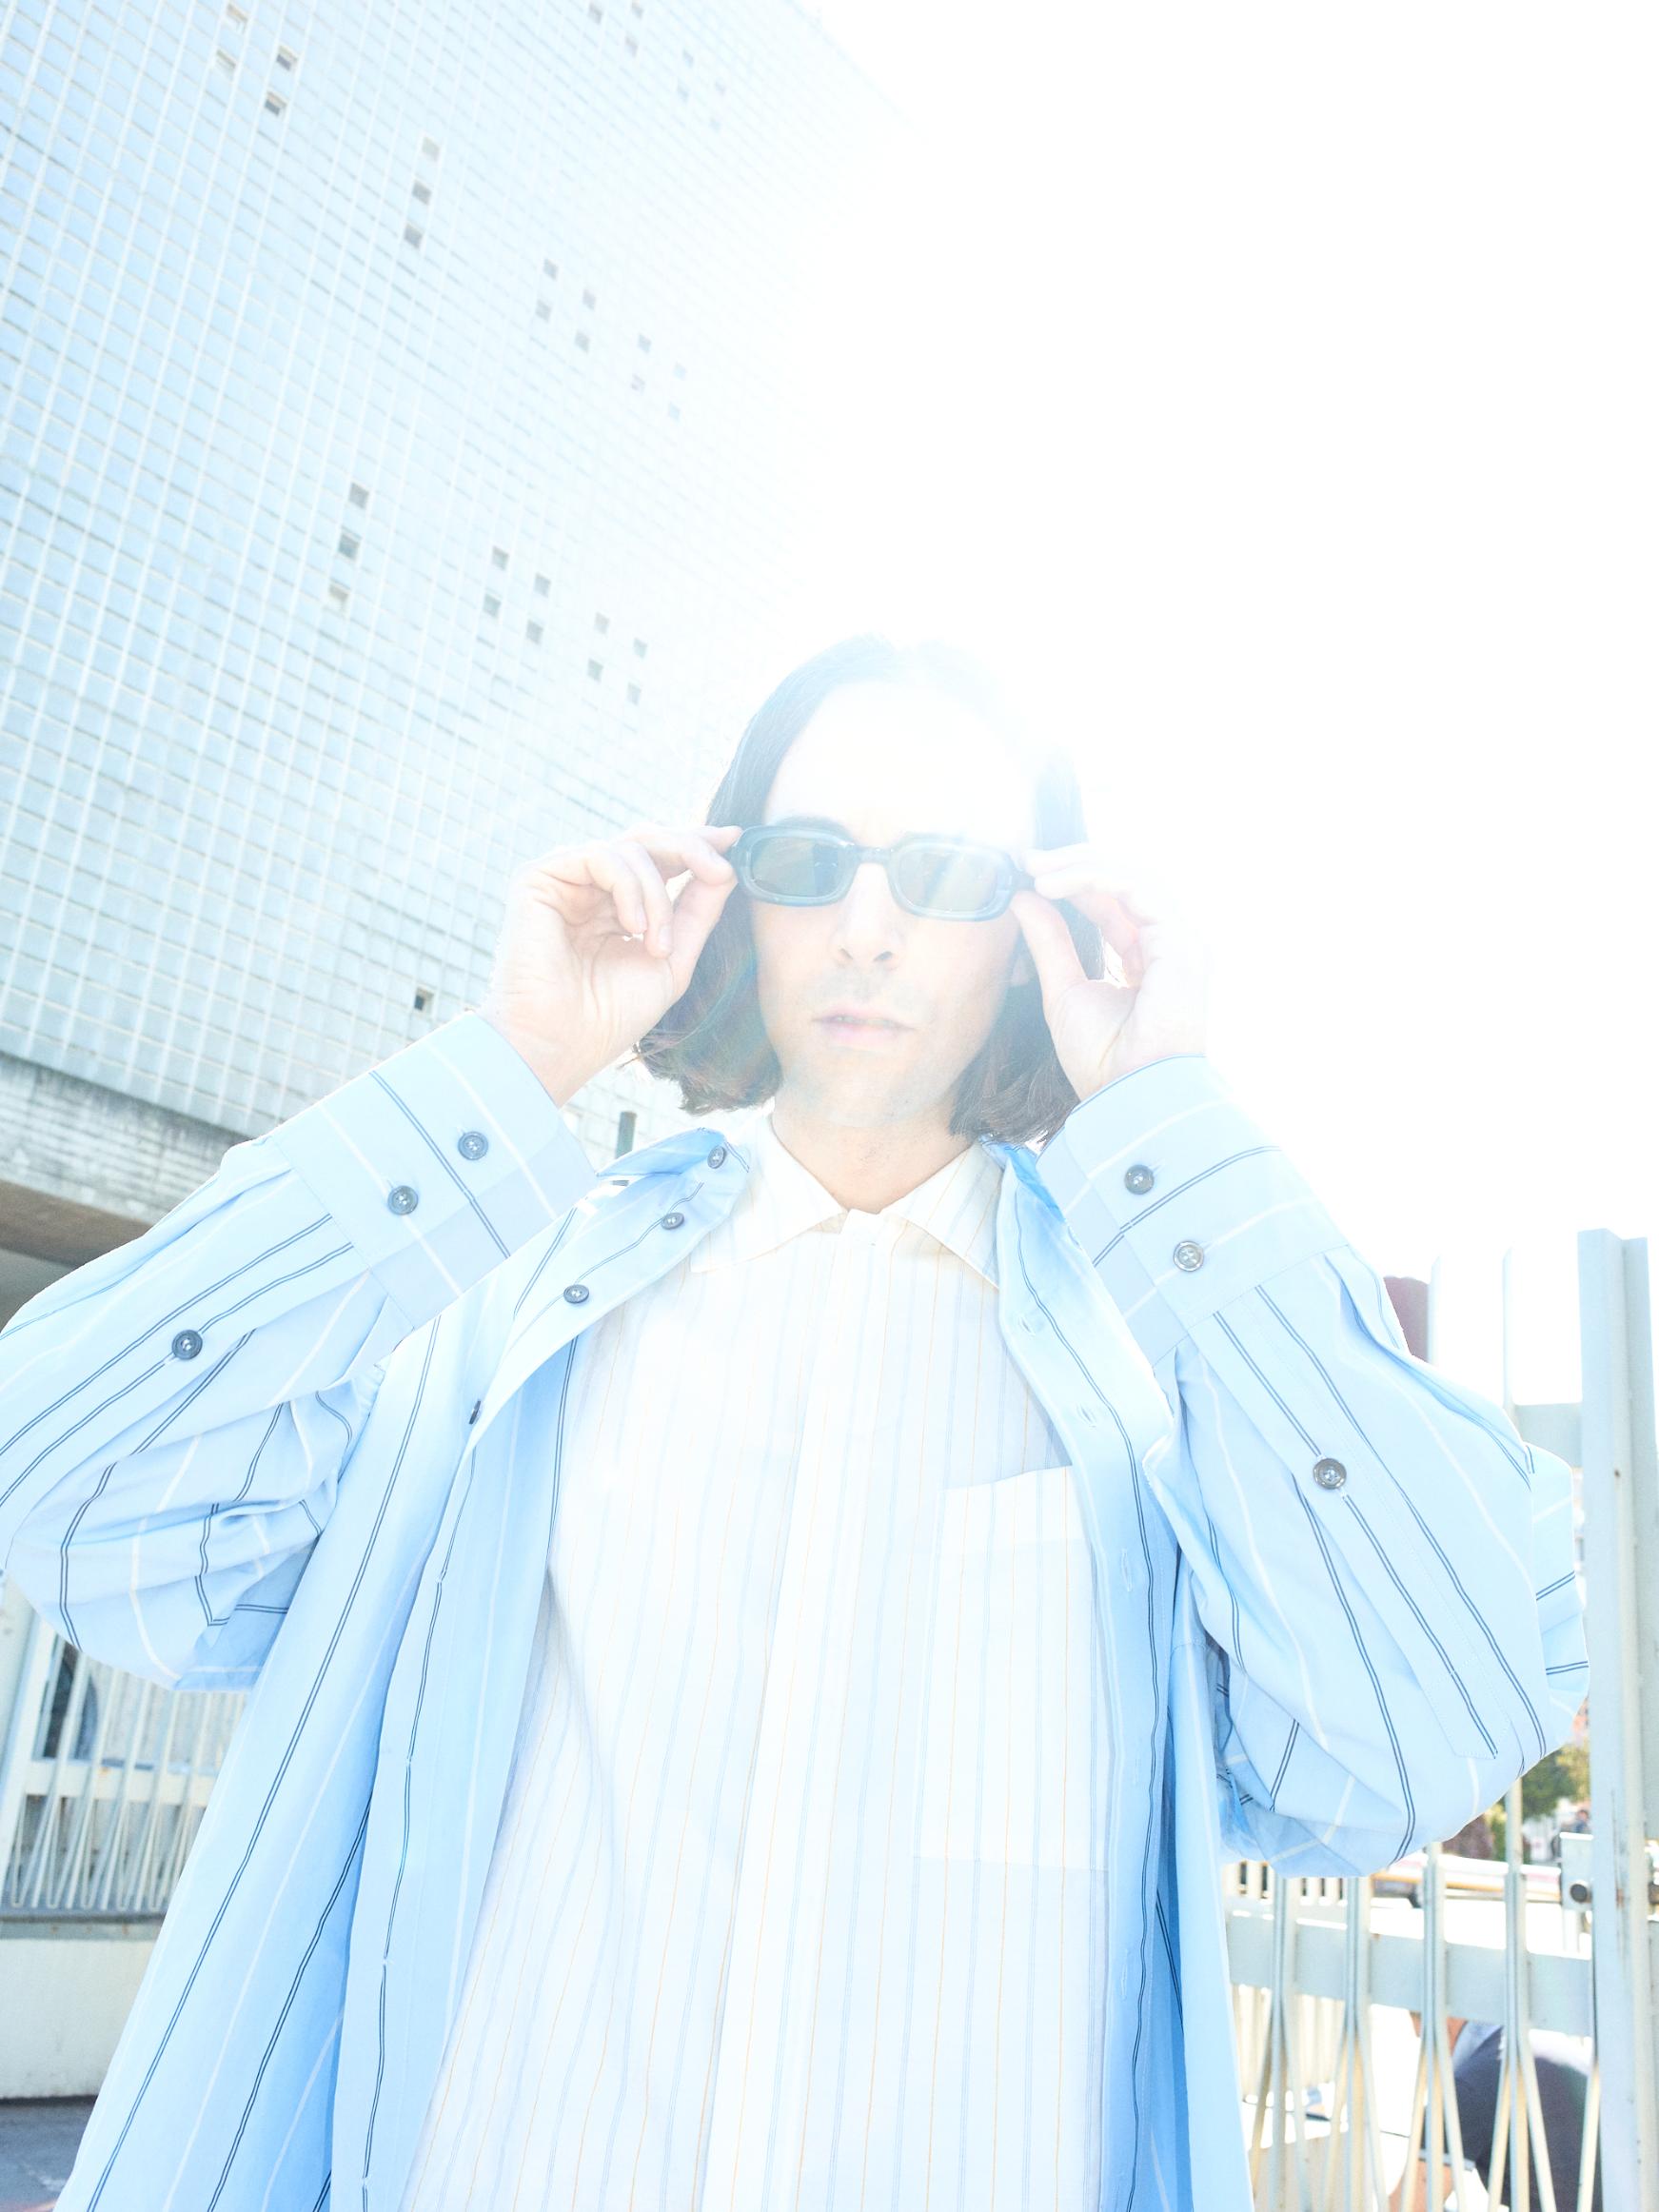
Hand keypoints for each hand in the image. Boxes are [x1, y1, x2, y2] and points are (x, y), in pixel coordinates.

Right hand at [477, 822, 741, 1103]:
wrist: (561, 1044)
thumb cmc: (610, 1016)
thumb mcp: (673, 959)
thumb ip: (698, 911)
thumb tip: (728, 864)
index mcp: (618, 906)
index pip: (660, 859)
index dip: (697, 844)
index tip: (735, 839)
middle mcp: (590, 888)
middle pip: (647, 840)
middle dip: (690, 848)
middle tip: (720, 870)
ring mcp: (565, 881)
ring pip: (630, 848)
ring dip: (658, 895)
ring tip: (656, 946)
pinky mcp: (539, 879)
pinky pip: (600, 856)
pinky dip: (628, 887)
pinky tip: (633, 928)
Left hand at [1010, 846, 1208, 1101]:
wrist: (1126, 1097)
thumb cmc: (1102, 1061)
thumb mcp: (1064, 990)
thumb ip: (1049, 943)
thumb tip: (1023, 898)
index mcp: (1149, 957)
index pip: (1115, 900)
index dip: (1074, 879)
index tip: (1028, 873)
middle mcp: (1171, 943)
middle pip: (1128, 879)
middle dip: (1076, 861)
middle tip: (1028, 859)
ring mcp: (1181, 940)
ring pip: (1135, 874)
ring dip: (1082, 863)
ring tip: (1036, 870)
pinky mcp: (1182, 940)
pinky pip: (1139, 887)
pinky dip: (1095, 877)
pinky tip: (1057, 884)